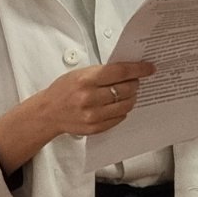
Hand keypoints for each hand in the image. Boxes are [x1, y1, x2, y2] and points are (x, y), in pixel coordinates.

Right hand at [0, 61, 155, 173]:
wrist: (47, 112)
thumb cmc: (64, 89)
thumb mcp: (81, 73)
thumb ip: (104, 72)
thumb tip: (130, 70)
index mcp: (86, 80)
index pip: (120, 72)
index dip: (139, 69)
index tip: (150, 68)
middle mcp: (89, 98)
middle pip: (126, 90)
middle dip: (135, 84)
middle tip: (135, 81)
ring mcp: (91, 115)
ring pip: (125, 105)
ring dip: (131, 98)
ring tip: (128, 93)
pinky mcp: (94, 128)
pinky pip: (118, 119)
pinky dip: (122, 111)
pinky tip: (117, 105)